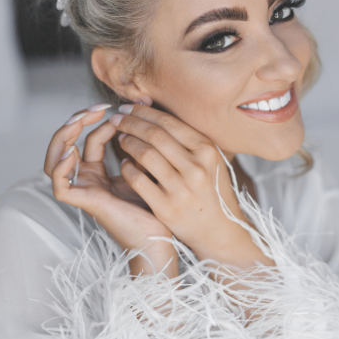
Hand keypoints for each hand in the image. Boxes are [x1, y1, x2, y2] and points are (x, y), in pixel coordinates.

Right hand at [46, 104, 176, 275]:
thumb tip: (142, 116)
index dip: (100, 121)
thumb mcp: (150, 168)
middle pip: (68, 144)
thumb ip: (140, 147)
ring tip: (79, 121)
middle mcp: (89, 180)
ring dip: (63, 137)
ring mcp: (84, 191)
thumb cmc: (160, 206)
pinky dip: (61, 166)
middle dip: (77, 122)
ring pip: (56, 160)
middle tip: (96, 108)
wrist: (162, 238)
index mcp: (102, 173)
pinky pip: (60, 184)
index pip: (92, 139)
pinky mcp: (84, 203)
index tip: (120, 108)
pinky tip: (73, 151)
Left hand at [108, 105, 270, 270]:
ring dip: (127, 143)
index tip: (130, 108)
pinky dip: (128, 169)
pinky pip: (139, 181)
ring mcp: (181, 188)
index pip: (170, 123)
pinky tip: (124, 165)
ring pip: (145, 155)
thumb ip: (190, 141)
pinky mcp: (167, 207)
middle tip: (117, 118)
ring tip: (120, 138)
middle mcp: (197, 168)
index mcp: (208, 151)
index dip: (145, 112)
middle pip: (155, 135)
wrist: (220, 230)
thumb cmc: (213, 191)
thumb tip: (157, 116)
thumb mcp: (211, 162)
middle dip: (130, 122)